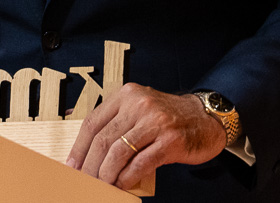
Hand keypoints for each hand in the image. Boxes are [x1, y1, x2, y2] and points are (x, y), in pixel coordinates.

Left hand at [65, 83, 226, 189]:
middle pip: (104, 139)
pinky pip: (141, 163)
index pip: (93, 122)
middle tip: (85, 181)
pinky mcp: (170, 140)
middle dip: (90, 165)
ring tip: (103, 185)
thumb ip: (115, 120)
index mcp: (127, 95)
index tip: (72, 165)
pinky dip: (127, 177)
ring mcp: (156, 122)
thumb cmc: (169, 117)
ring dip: (107, 174)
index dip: (79, 147)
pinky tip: (122, 185)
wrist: (206, 118)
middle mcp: (140, 104)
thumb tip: (83, 145)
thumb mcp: (139, 108)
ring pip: (119, 152)